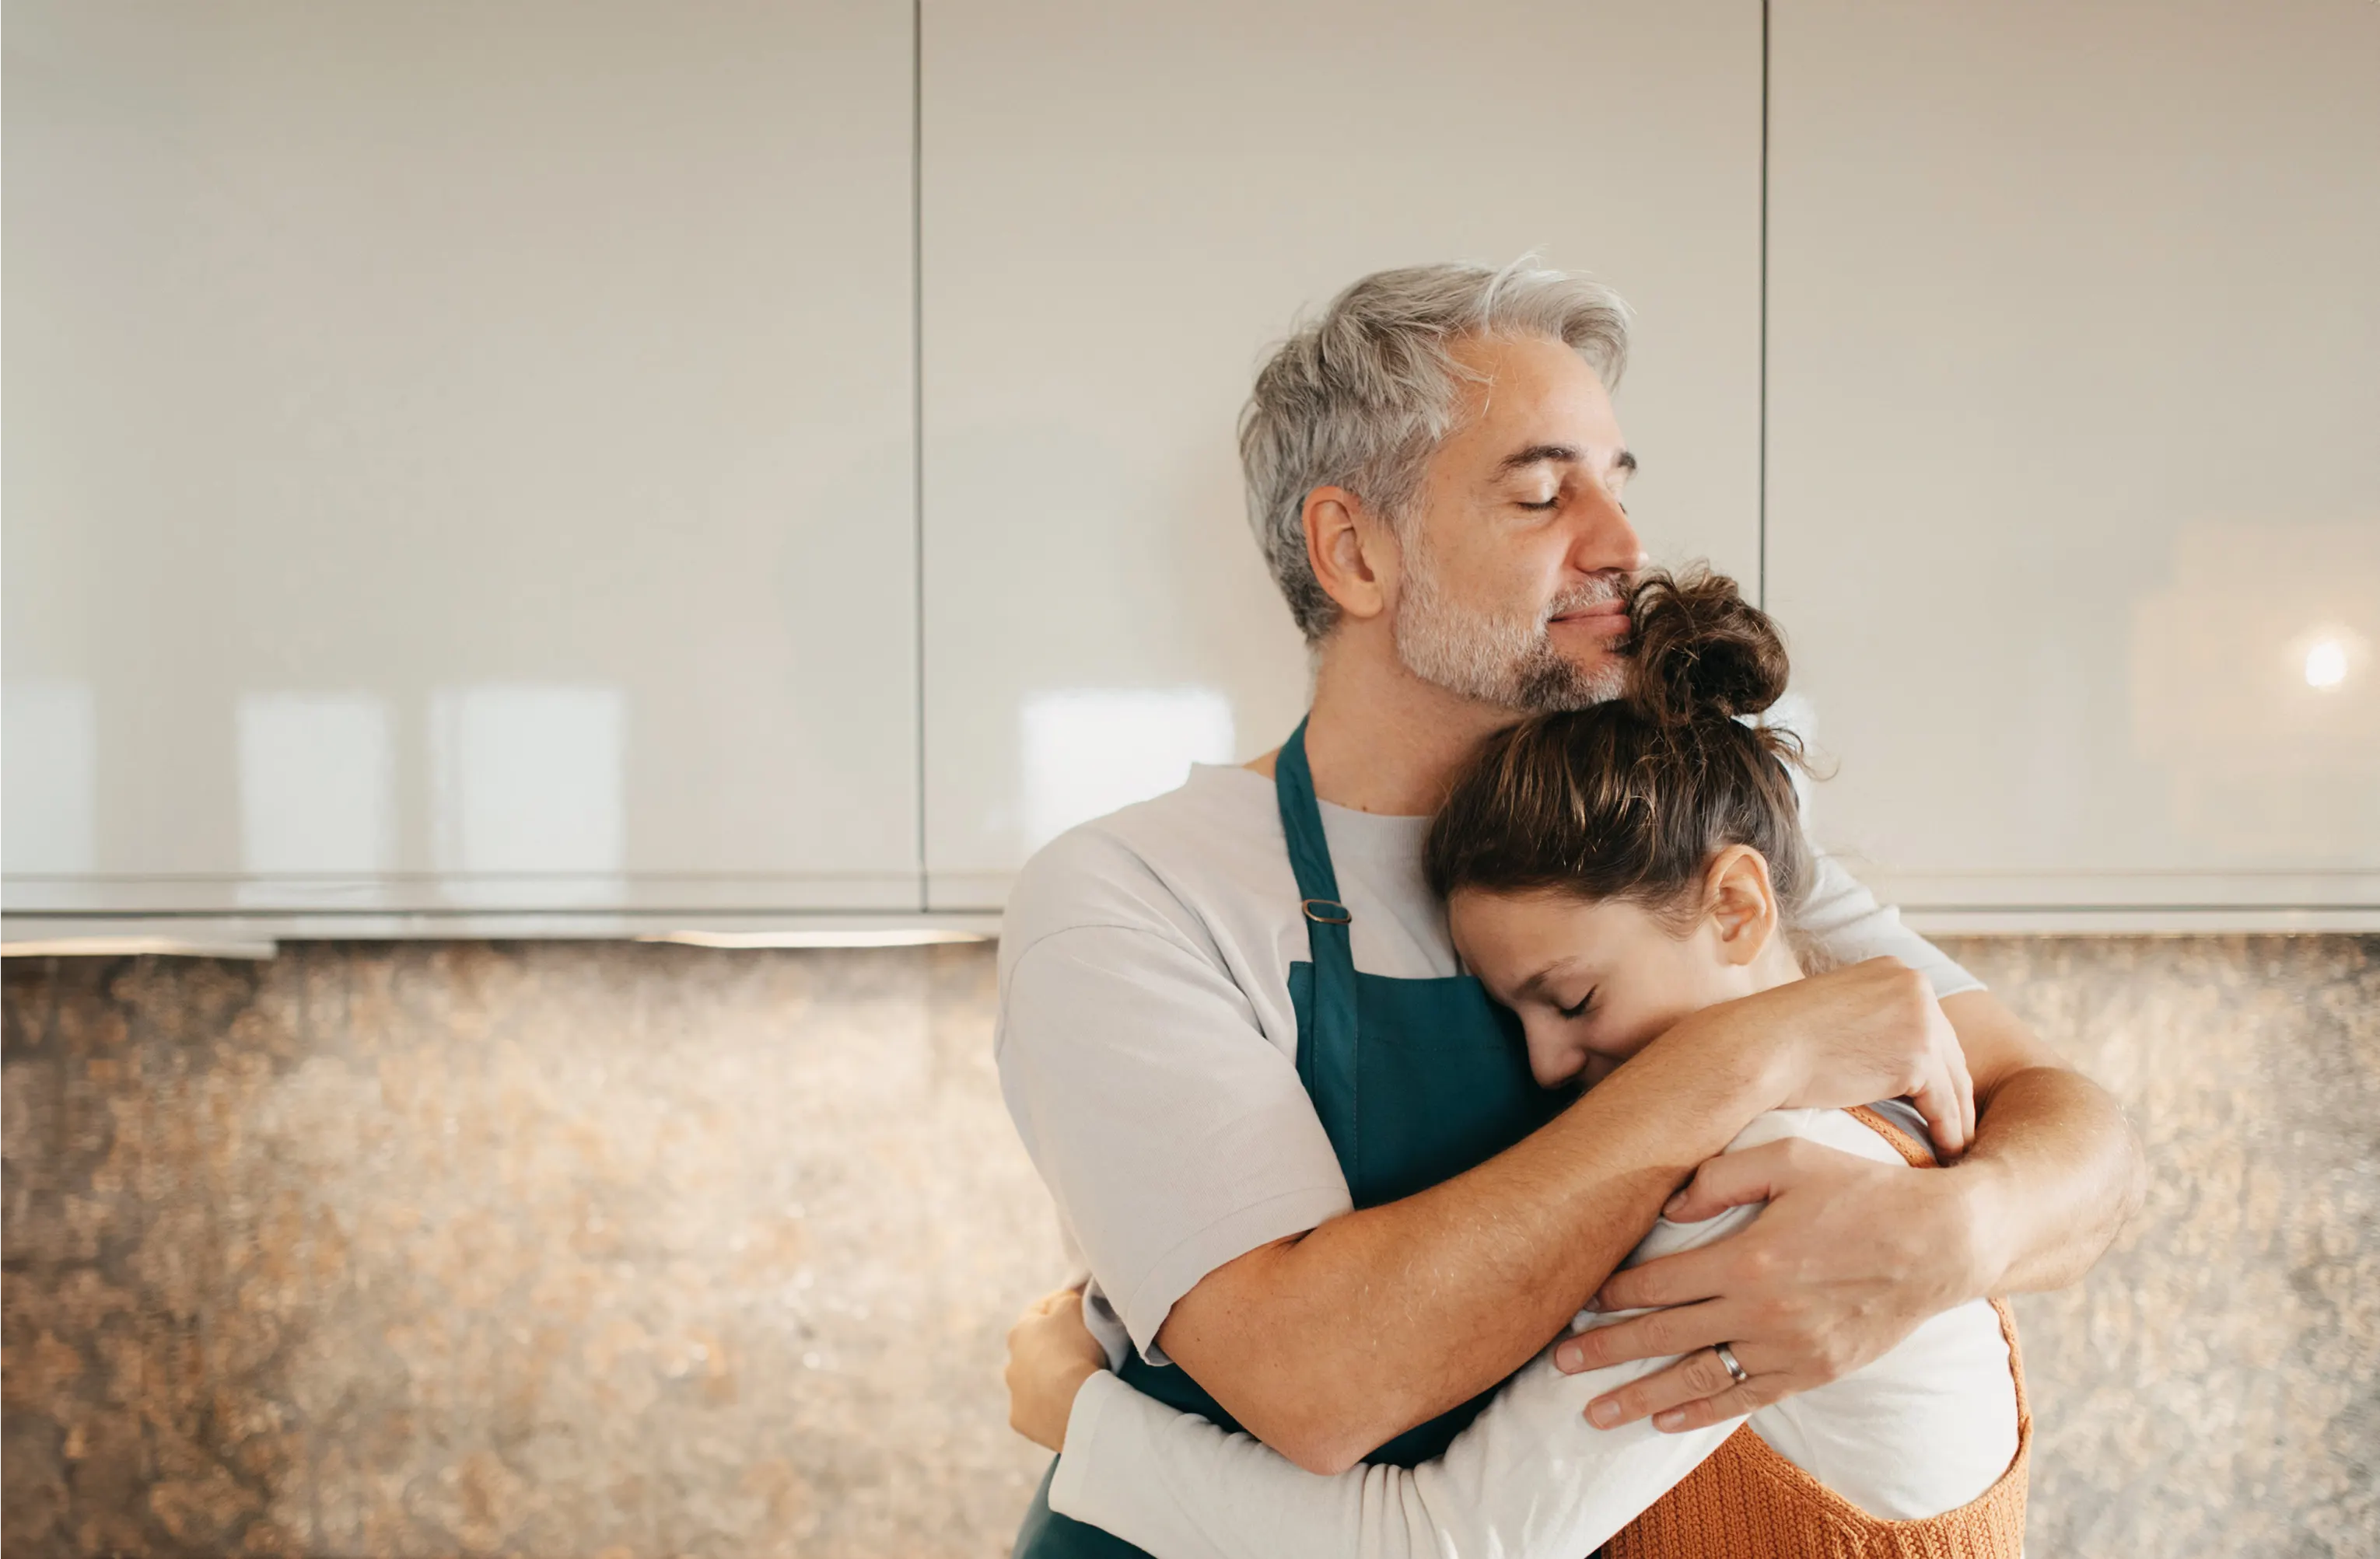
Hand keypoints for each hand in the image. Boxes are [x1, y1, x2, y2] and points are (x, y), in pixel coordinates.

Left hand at [1004, 1286, 1108, 1451]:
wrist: (1076, 1402)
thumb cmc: (1076, 1349)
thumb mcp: (1074, 1306)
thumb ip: (1067, 1297)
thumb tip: (1068, 1295)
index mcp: (1019, 1333)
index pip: (1040, 1312)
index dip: (1062, 1311)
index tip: (1083, 1316)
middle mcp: (1010, 1364)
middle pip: (1035, 1351)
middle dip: (1053, 1350)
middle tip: (1083, 1354)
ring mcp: (1014, 1396)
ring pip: (1033, 1384)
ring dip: (1050, 1382)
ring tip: (1078, 1385)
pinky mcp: (1022, 1422)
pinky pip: (1038, 1412)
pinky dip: (1051, 1409)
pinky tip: (1069, 1408)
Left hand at [1554, 1136, 1984, 1431]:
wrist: (1941, 1243)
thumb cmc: (1862, 1190)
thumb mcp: (1791, 1157)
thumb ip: (1722, 1172)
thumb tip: (1668, 1202)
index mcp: (1748, 1257)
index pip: (1659, 1282)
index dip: (1612, 1293)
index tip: (1576, 1301)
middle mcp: (1762, 1311)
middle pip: (1665, 1336)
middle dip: (1606, 1352)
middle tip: (1557, 1364)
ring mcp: (1788, 1348)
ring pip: (1697, 1377)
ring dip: (1640, 1395)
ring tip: (1594, 1411)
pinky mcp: (1813, 1371)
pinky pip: (1745, 1400)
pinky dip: (1700, 1413)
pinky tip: (1663, 1420)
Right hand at [1753, 958, 1975, 1156]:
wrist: (1761, 1048)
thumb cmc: (1780, 1038)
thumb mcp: (1837, 1012)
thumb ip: (1869, 1021)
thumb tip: (1885, 1052)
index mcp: (1894, 970)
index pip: (1930, 1025)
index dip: (1935, 1065)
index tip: (1939, 1094)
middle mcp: (1915, 986)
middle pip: (1948, 1051)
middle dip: (1952, 1092)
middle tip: (1956, 1125)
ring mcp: (1922, 1020)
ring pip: (1952, 1081)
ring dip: (1956, 1117)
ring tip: (1955, 1146)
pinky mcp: (1919, 1057)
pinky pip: (1945, 1105)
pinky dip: (1948, 1132)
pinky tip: (1945, 1151)